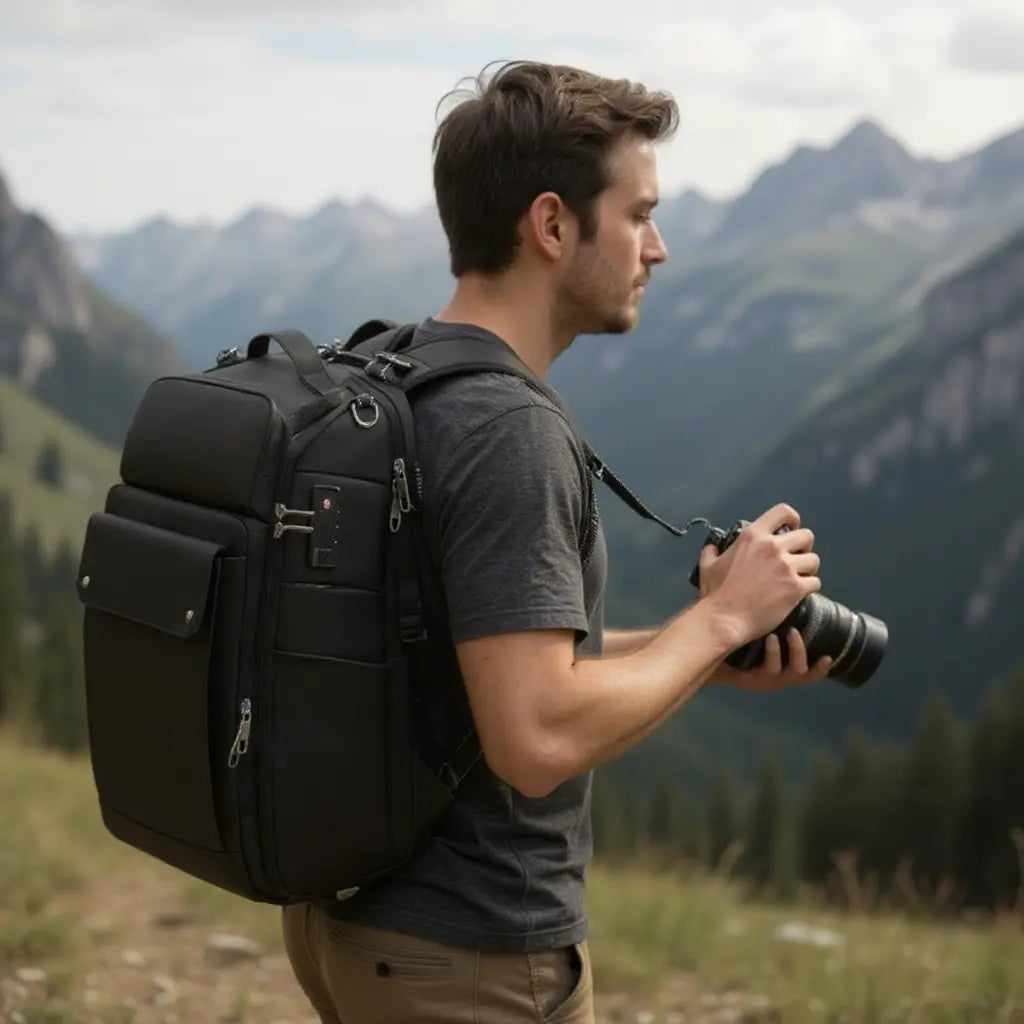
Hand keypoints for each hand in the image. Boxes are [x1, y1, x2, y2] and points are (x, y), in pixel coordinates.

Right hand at [698, 503, 821, 647]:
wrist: (724, 619)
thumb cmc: (715, 593)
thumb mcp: (707, 565)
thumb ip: (712, 552)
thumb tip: (712, 548)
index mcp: (753, 536)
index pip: (783, 512)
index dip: (793, 520)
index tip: (791, 530)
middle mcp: (773, 547)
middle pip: (806, 536)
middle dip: (803, 547)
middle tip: (794, 560)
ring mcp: (786, 567)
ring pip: (814, 560)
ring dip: (807, 569)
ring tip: (797, 578)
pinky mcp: (796, 588)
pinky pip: (815, 582)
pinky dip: (809, 587)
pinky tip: (799, 593)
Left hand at [712, 627, 831, 691]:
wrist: (708, 652)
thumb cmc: (735, 639)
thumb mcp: (757, 631)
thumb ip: (772, 619)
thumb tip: (785, 590)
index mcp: (783, 665)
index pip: (809, 671)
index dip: (822, 667)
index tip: (830, 654)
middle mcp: (778, 675)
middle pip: (805, 674)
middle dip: (805, 651)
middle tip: (798, 630)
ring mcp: (767, 678)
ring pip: (794, 671)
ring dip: (796, 650)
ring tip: (788, 631)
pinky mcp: (752, 680)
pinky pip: (770, 670)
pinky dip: (774, 654)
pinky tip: (771, 638)